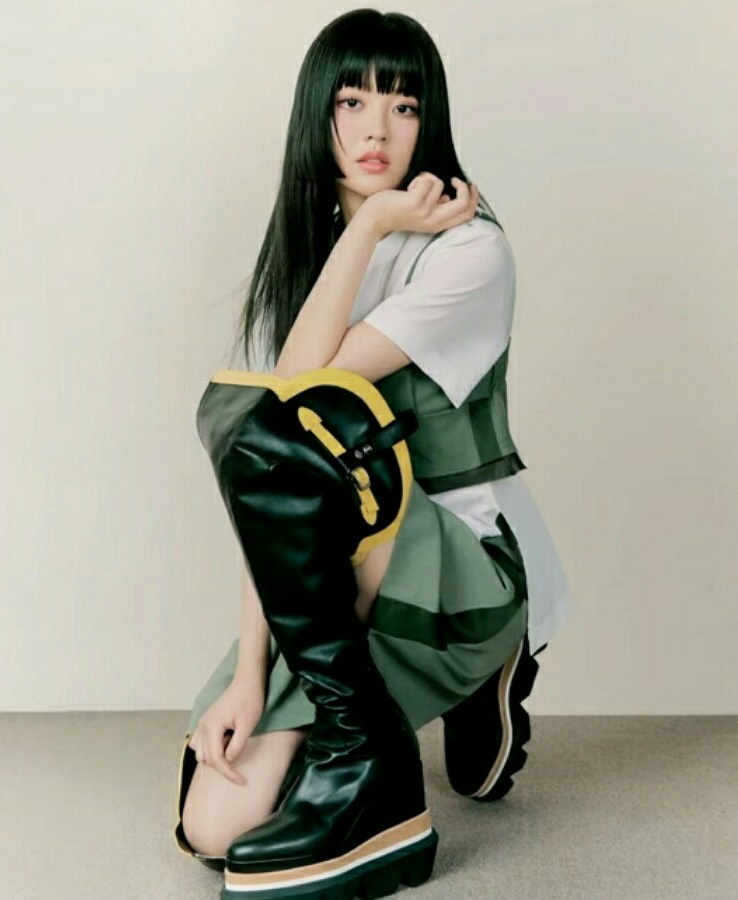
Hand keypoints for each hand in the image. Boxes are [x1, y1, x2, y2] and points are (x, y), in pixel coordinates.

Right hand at [188, 679, 264, 784]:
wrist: (248, 681)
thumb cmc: (250, 700)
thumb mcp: (247, 725)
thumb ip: (237, 746)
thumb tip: (229, 761)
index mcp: (211, 727)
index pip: (216, 760)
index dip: (229, 773)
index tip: (241, 781)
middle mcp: (202, 726)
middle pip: (207, 758)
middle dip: (223, 765)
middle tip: (240, 757)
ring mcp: (202, 723)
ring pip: (201, 752)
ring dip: (215, 756)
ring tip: (232, 746)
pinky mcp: (206, 721)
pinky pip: (200, 742)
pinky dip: (210, 748)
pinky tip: (224, 743)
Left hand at [360, 173, 479, 237]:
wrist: (374, 219)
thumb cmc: (397, 212)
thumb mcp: (422, 214)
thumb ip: (437, 208)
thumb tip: (449, 196)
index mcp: (438, 225)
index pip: (466, 215)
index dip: (473, 198)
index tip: (470, 186)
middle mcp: (433, 221)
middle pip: (463, 204)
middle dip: (463, 186)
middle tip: (454, 179)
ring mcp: (424, 212)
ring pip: (440, 184)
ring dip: (428, 178)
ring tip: (415, 187)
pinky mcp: (414, 203)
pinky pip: (428, 180)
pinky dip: (419, 178)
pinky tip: (408, 188)